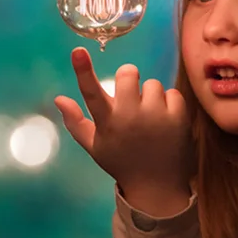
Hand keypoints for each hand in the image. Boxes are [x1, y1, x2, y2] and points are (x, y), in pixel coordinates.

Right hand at [55, 47, 194, 214]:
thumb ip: (75, 122)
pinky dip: (169, 104)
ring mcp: (156, 116)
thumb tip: (59, 98)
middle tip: (130, 97)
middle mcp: (130, 116)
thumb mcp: (94, 146)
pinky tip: (165, 121)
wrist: (158, 186)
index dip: (83, 70)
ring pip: (152, 84)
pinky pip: (172, 93)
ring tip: (150, 117)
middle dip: (128, 79)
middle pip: (128, 73)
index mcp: (107, 123)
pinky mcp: (179, 118)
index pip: (91, 93)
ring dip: (150, 96)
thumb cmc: (122, 162)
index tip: (78, 50)